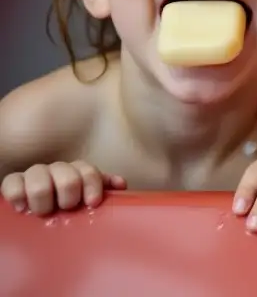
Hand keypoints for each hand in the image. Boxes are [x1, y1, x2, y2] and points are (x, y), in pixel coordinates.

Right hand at [1, 162, 125, 215]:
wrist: (39, 211)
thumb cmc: (68, 206)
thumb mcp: (87, 198)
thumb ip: (103, 189)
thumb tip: (120, 184)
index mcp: (77, 172)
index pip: (88, 171)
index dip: (92, 185)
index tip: (92, 203)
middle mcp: (57, 169)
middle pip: (67, 175)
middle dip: (68, 196)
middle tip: (65, 209)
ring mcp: (34, 174)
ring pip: (39, 177)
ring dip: (43, 198)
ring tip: (44, 212)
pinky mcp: (14, 182)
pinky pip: (11, 182)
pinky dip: (17, 195)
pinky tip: (22, 208)